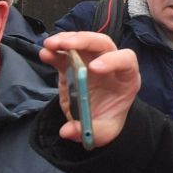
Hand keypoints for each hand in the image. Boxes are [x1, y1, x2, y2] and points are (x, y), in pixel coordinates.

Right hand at [40, 31, 139, 147]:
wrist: (95, 119)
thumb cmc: (106, 121)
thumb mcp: (102, 132)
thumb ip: (88, 131)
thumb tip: (66, 131)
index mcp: (126, 79)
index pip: (127, 61)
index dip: (113, 60)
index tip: (93, 68)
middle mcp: (111, 65)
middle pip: (103, 44)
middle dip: (85, 41)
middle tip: (66, 45)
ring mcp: (92, 60)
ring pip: (84, 42)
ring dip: (67, 40)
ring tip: (50, 45)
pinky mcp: (75, 63)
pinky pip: (66, 52)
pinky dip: (55, 50)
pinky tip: (45, 52)